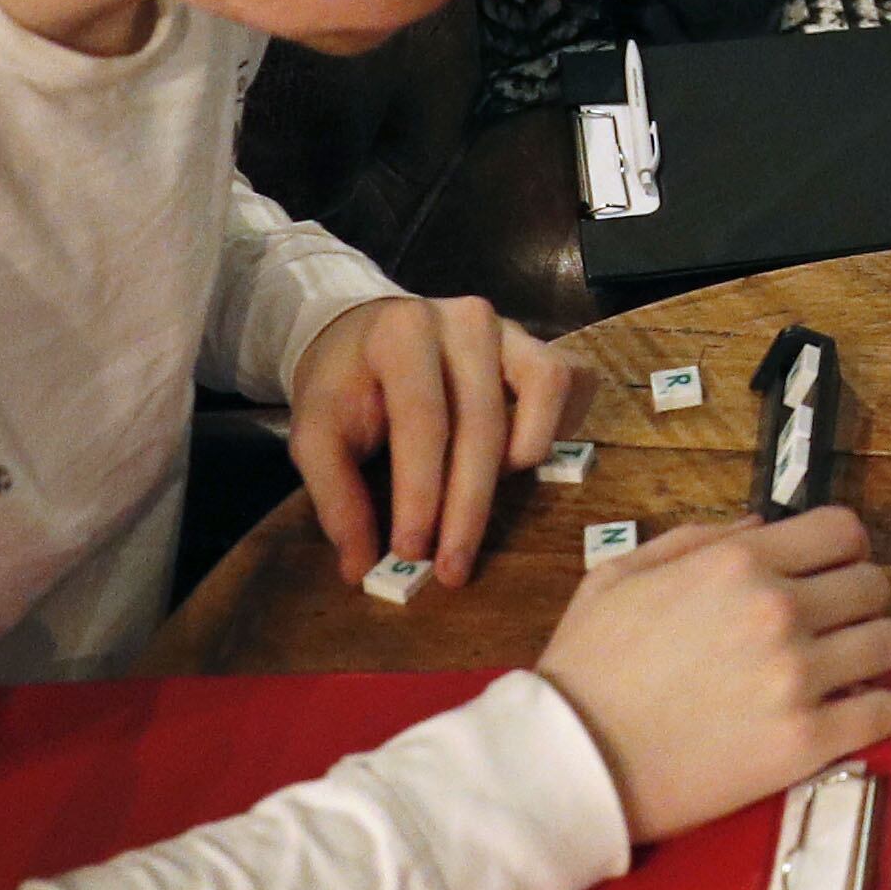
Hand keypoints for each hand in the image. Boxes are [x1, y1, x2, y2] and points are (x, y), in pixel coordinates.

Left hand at [286, 294, 588, 588]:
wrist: (369, 333)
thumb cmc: (346, 386)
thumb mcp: (317, 433)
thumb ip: (335, 495)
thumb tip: (362, 567)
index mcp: (403, 332)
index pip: (422, 420)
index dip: (420, 493)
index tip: (410, 553)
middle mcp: (466, 321)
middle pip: (483, 421)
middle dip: (468, 506)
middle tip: (452, 568)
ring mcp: (513, 328)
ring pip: (544, 391)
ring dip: (521, 458)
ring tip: (481, 498)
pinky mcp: (541, 344)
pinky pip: (573, 382)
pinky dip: (558, 427)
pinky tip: (520, 463)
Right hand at [535, 507, 890, 842]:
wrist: (571, 762)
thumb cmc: (588, 666)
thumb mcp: (621, 573)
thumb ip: (697, 540)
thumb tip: (763, 526)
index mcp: (739, 563)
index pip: (843, 531)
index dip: (843, 548)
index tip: (832, 570)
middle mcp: (779, 610)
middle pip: (873, 585)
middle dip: (858, 600)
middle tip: (836, 625)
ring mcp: (798, 678)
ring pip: (889, 643)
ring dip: (874, 651)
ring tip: (846, 669)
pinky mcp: (806, 742)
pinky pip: (884, 712)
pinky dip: (877, 710)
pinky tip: (851, 713)